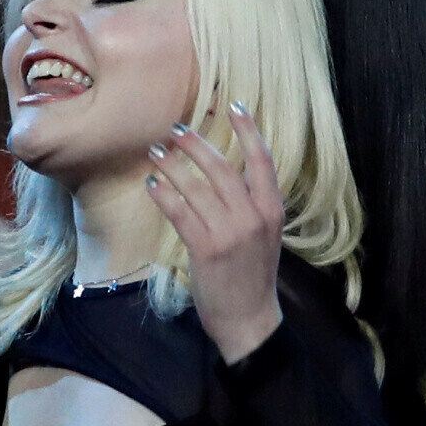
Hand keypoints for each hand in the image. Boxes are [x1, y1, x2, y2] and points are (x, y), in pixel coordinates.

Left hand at [144, 105, 284, 361]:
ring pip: (196, 187)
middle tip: (175, 129)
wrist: (249, 319)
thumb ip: (251, 204)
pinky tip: (152, 184)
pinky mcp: (206, 249)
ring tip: (156, 152)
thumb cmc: (253, 276)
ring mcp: (230, 233)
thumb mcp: (264, 236)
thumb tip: (225, 172)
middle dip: (195, 144)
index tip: (233, 106)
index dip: (248, 131)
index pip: (262, 161)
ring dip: (172, 165)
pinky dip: (164, 195)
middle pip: (221, 167)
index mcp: (272, 210)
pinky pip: (179, 213)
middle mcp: (253, 217)